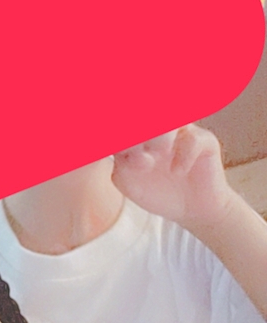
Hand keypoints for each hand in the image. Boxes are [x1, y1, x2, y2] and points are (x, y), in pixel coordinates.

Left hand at [111, 125, 233, 230]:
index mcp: (136, 131)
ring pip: (169, 121)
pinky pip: (193, 138)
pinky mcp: (205, 141)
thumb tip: (119, 148)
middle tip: (131, 158)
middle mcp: (159, 125)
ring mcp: (182, 130)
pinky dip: (182, 156)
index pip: (124, 119)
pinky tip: (177, 172)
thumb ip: (118, 162)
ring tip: (149, 163)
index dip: (117, 132)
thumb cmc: (157, 191)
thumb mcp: (127, 181)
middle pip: (145, 113)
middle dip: (134, 137)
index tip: (118, 154)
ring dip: (156, 139)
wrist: (192, 209)